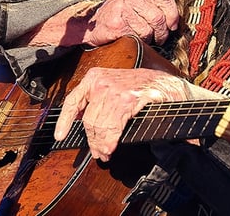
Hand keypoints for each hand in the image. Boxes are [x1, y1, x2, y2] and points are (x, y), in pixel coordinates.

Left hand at [52, 67, 188, 160]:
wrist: (169, 85)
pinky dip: (110, 141)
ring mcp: (116, 90)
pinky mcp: (130, 99)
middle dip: (92, 140)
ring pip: (99, 126)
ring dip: (101, 144)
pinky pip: (113, 127)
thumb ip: (98, 100)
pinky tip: (111, 148)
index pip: (73, 100)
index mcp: (95, 77)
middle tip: (98, 152)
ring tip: (105, 153)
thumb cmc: (142, 87)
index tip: (60, 136)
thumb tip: (83, 122)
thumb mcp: (115, 86)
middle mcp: (102, 81)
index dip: (65, 121)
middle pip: (88, 120)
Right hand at [85, 0, 179, 45]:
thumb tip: (175, 22)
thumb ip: (155, 4)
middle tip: (160, 37)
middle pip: (158, 17)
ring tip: (143, 37)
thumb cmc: (119, 14)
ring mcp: (121, 8)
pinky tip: (132, 37)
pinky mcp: (116, 24)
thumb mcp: (136, 0)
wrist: (91, 24)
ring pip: (149, 29)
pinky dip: (139, 42)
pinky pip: (137, 37)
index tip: (173, 25)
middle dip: (162, 32)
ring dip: (150, 39)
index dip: (173, 14)